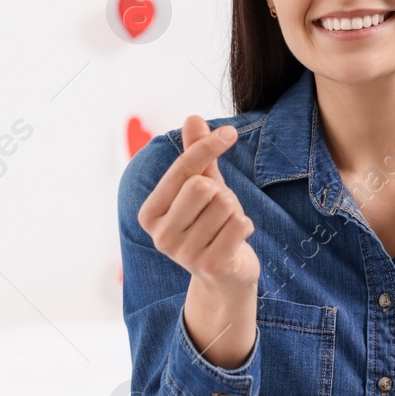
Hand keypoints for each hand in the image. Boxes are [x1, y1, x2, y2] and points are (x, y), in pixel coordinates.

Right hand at [136, 114, 259, 294]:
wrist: (223, 278)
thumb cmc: (209, 225)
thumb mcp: (201, 187)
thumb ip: (196, 155)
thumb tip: (192, 117)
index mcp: (150, 213)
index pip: (182, 169)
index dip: (208, 146)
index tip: (230, 133)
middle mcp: (160, 236)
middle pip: (203, 187)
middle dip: (220, 192)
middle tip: (219, 209)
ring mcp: (184, 255)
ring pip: (225, 205)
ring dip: (234, 212)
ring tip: (225, 228)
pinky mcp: (211, 266)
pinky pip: (239, 225)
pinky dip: (245, 226)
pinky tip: (235, 240)